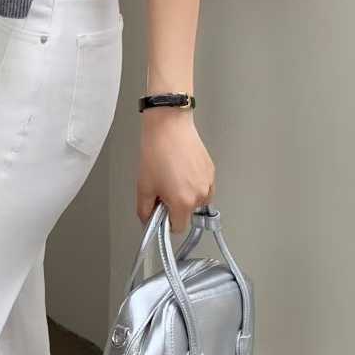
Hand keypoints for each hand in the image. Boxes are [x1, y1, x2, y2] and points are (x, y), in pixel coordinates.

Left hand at [136, 110, 214, 233]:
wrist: (169, 127)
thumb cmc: (157, 152)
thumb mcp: (143, 186)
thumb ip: (145, 210)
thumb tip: (149, 220)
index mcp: (183, 202)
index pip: (178, 228)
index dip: (166, 221)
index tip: (161, 211)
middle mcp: (200, 195)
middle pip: (187, 214)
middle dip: (175, 206)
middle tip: (164, 188)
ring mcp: (208, 183)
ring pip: (196, 201)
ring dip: (186, 195)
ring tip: (173, 176)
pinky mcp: (211, 172)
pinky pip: (203, 187)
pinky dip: (193, 184)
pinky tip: (182, 170)